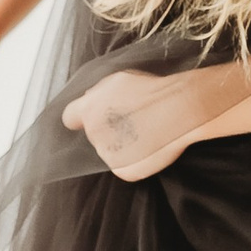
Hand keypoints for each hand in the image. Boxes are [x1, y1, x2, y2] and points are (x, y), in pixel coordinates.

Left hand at [61, 68, 189, 181]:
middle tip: (131, 122)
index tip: (91, 118)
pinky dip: (134, 160)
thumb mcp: (120, 79)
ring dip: (121, 146)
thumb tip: (91, 100)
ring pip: (109, 151)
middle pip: (94, 135)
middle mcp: (94, 134)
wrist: (179, 110)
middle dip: (107, 130)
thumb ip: (99, 93)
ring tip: (145, 134)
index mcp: (89, 109)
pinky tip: (149, 147)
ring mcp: (108, 155)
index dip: (81, 118)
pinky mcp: (124, 171)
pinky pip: (124, 166)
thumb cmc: (152, 90)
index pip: (70, 118)